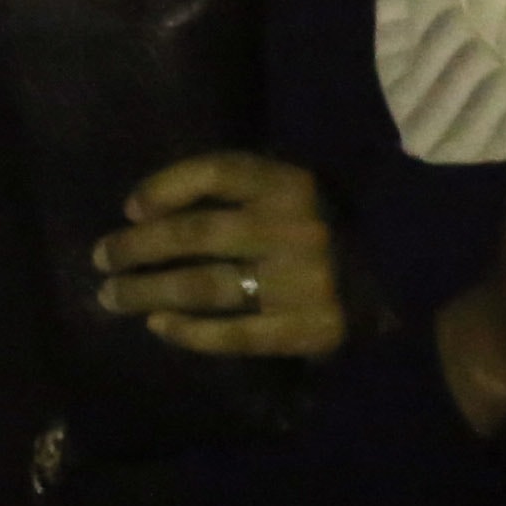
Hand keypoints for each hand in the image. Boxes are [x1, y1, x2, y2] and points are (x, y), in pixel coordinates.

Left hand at [96, 151, 352, 358]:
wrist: (404, 281)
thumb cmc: (325, 231)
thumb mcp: (290, 190)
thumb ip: (233, 188)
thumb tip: (143, 208)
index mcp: (293, 183)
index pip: (216, 171)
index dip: (164, 186)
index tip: (128, 209)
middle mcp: (296, 228)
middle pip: (195, 234)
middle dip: (136, 248)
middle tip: (101, 260)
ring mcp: (304, 282)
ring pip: (205, 287)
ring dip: (148, 292)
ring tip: (113, 296)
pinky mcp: (309, 329)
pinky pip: (233, 334)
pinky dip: (188, 332)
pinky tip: (158, 326)